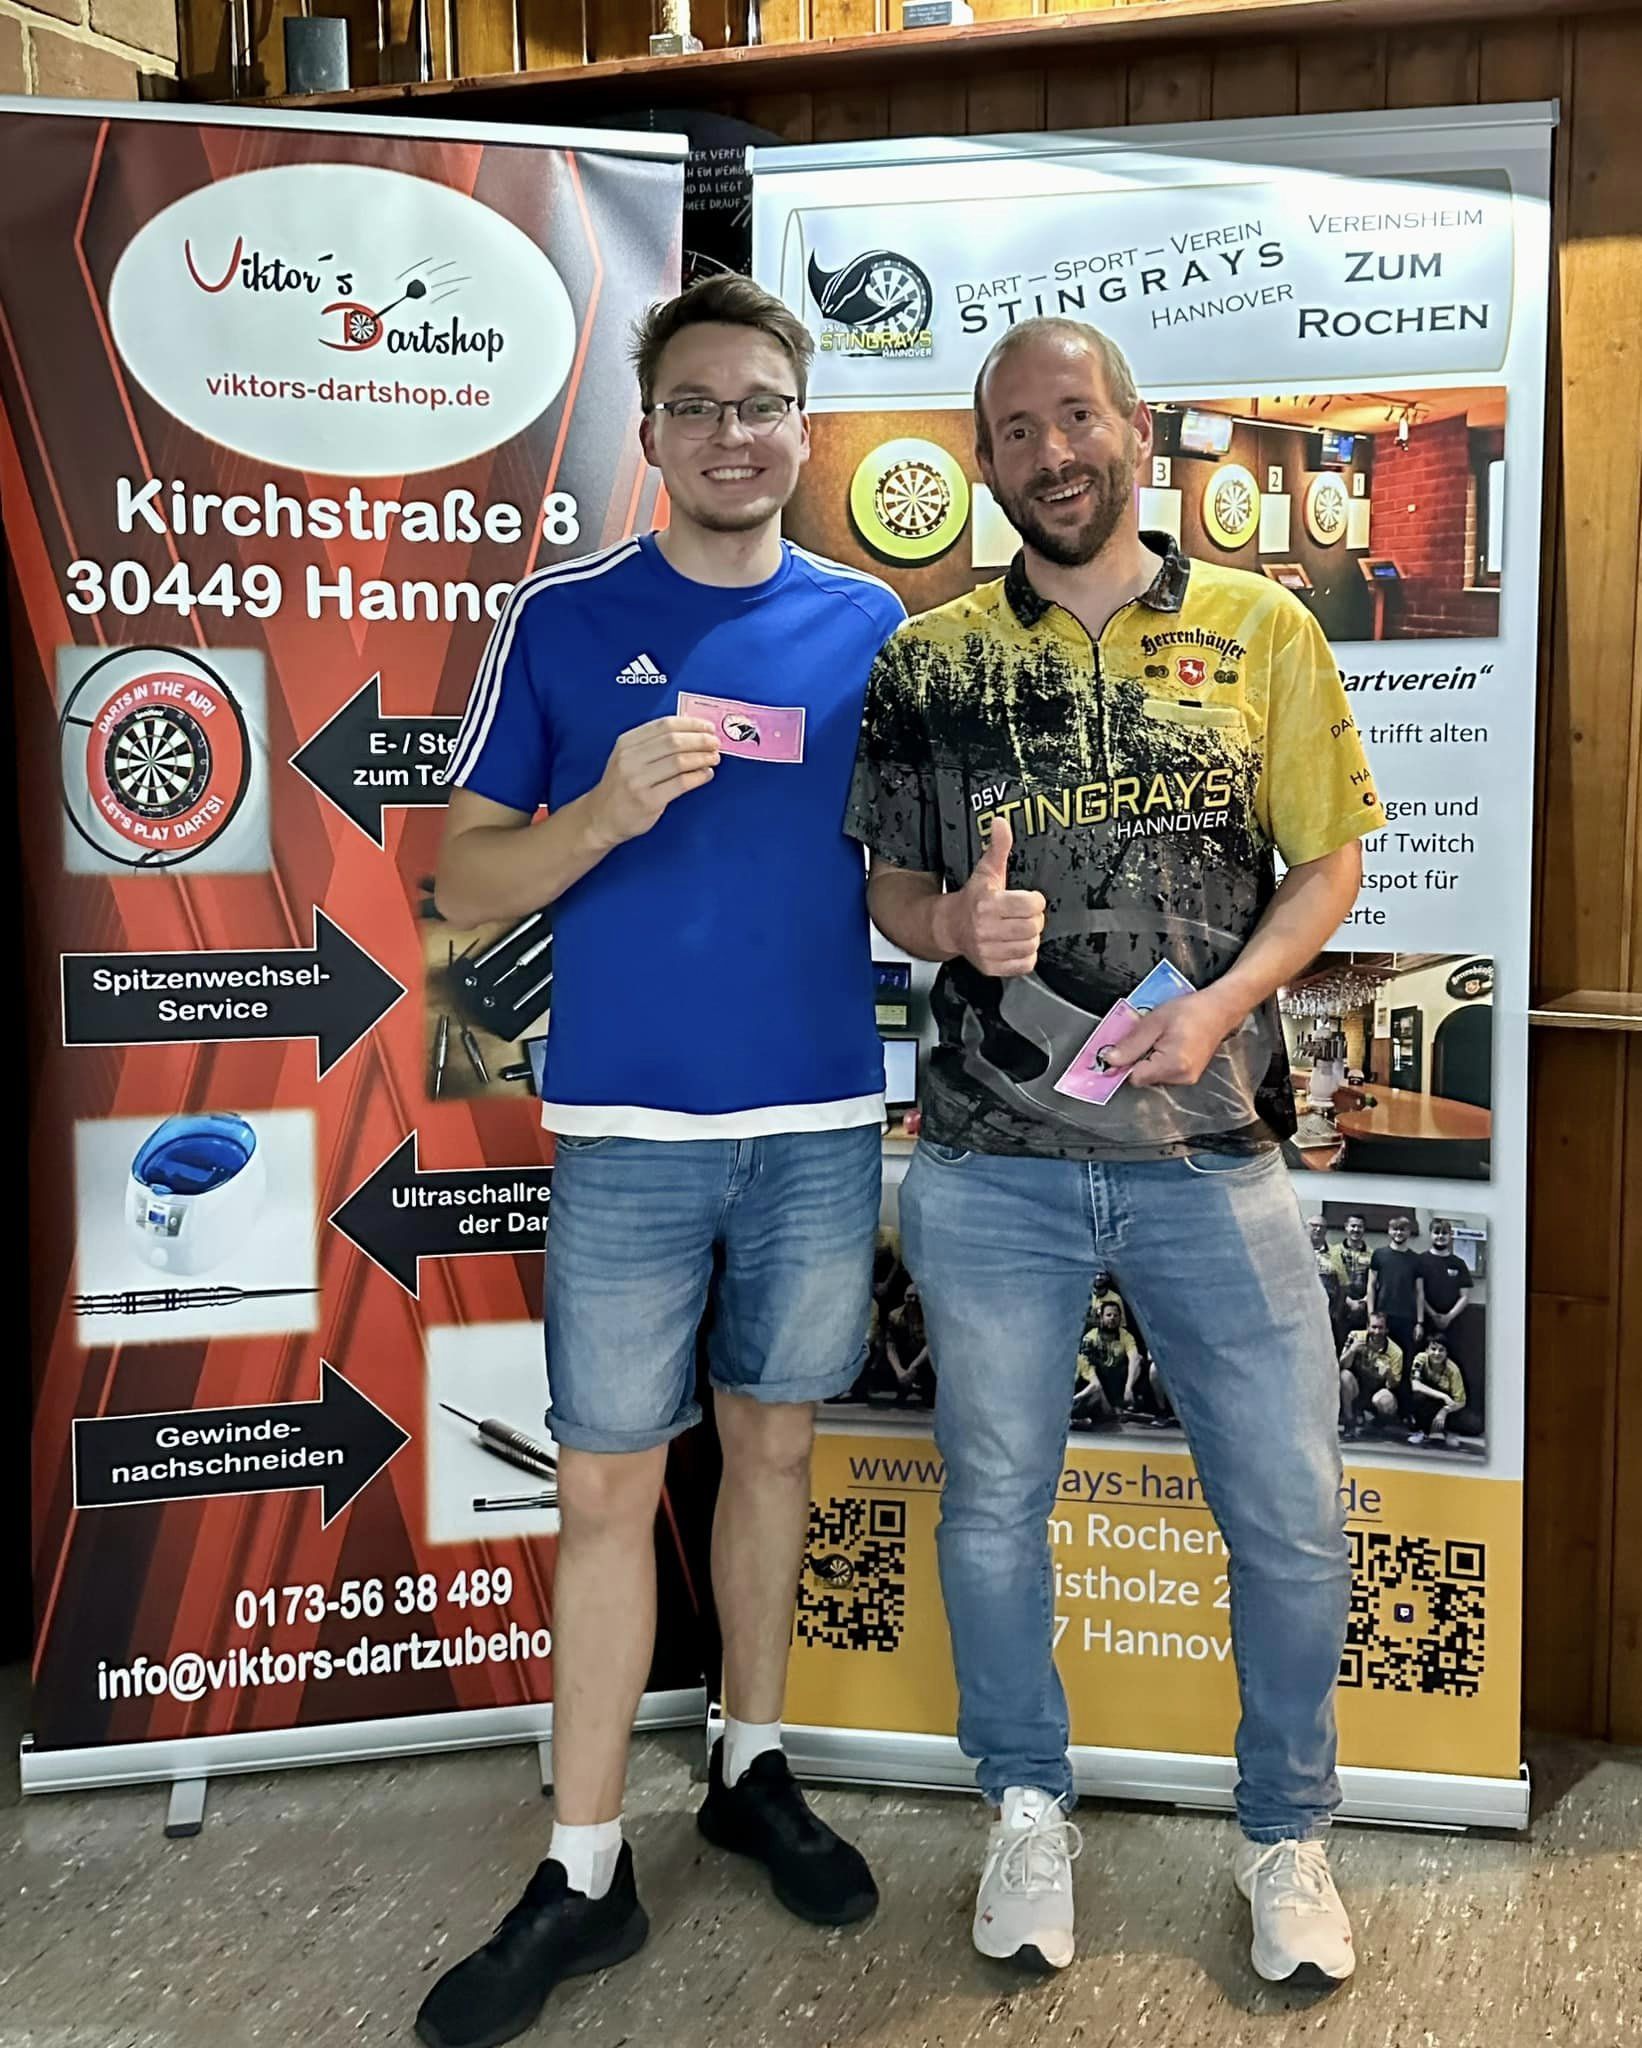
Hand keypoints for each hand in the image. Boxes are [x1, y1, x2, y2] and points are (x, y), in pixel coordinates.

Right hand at [588, 716, 718, 846]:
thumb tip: (692, 732)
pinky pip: (681, 783)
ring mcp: (638, 780)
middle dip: (700, 740)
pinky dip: (698, 777)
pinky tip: (706, 774)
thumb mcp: (627, 757)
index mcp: (627, 742)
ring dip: (702, 758)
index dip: (691, 724)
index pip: (665, 725)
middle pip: (674, 741)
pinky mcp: (648, 800)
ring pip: (679, 761)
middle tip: (715, 742)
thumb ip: (653, 744)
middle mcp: (630, 759)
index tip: (707, 727)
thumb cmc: (621, 786)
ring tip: (714, 758)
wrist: (601, 818)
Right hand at [935, 818, 1045, 976]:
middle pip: (1033, 926)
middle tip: (1024, 915)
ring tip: (1018, 929)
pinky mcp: (991, 967)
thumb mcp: (987, 871)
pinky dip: (1025, 955)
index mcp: (987, 903)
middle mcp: (985, 929)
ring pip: (1031, 945)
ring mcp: (987, 950)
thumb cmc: (973, 899)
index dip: (1034, 900)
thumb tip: (1000, 823)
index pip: (1032, 904)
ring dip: (1030, 937)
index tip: (1027, 899)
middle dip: (1034, 919)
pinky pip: (1025, 964)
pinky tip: (1015, 944)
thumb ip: (998, 847)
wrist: (950, 926)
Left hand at [1102, 986, 1243, 1087]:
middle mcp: (1182, 1077)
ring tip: (1160, 1038)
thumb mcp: (1154, 1021)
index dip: (1125, 1062)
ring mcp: (1188, 1079)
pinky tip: (1167, 1044)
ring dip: (1149, 1059)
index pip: (1134, 1077)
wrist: (1220, 1009)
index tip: (1123, 1047)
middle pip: (1144, 1078)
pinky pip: (1164, 1073)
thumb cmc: (1190, 1011)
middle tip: (1147, 1037)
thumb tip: (1109, 1061)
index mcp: (1173, 1064)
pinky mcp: (1190, 1076)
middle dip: (1138, 1059)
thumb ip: (1131, 1044)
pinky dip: (1160, 1061)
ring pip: (1153, 1076)